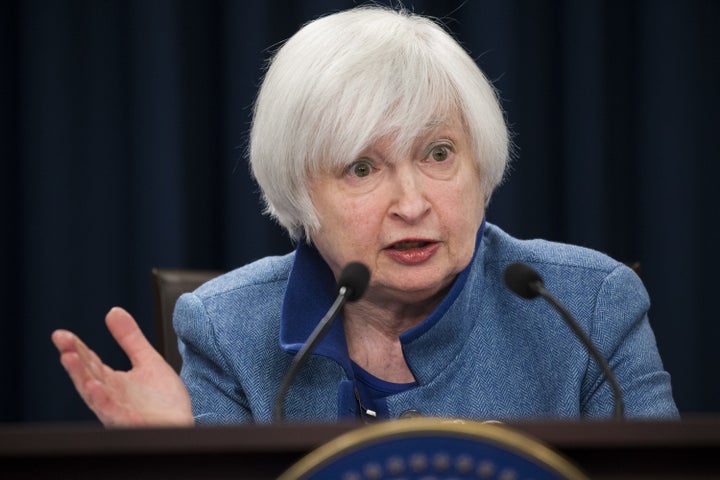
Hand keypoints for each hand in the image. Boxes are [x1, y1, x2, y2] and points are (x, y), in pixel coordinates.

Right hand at [51, 307, 193, 426]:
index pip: (89, 361)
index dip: (76, 347)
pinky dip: (101, 400)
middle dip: (73, 357)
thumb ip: (130, 338)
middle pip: (87, 374)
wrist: (181, 426)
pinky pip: (112, 412)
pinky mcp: (130, 423)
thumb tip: (113, 311)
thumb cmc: (163, 402)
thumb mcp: (147, 360)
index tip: (61, 334)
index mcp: (112, 382)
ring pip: (93, 393)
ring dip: (80, 376)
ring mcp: (118, 410)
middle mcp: (110, 396)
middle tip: (62, 341)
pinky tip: (94, 387)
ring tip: (69, 358)